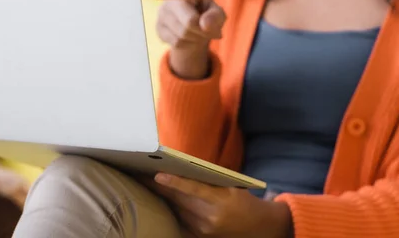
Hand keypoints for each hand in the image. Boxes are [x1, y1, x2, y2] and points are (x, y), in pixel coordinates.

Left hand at [150, 173, 292, 237]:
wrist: (259, 228)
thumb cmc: (243, 200)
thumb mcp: (230, 186)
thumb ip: (209, 180)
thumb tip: (183, 168)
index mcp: (220, 200)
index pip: (193, 189)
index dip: (174, 182)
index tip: (158, 175)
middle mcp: (209, 216)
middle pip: (178, 198)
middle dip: (158, 186)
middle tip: (140, 173)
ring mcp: (203, 228)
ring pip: (176, 208)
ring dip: (161, 196)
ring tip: (145, 183)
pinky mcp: (199, 236)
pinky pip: (179, 219)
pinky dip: (171, 207)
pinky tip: (160, 199)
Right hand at [153, 0, 225, 79]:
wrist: (195, 25)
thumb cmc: (208, 15)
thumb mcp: (218, 14)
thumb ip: (216, 16)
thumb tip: (204, 25)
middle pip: (189, 22)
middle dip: (203, 31)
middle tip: (211, 31)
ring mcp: (163, 13)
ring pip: (182, 35)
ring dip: (196, 38)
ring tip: (199, 32)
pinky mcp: (158, 27)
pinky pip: (176, 42)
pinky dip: (187, 44)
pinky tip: (189, 37)